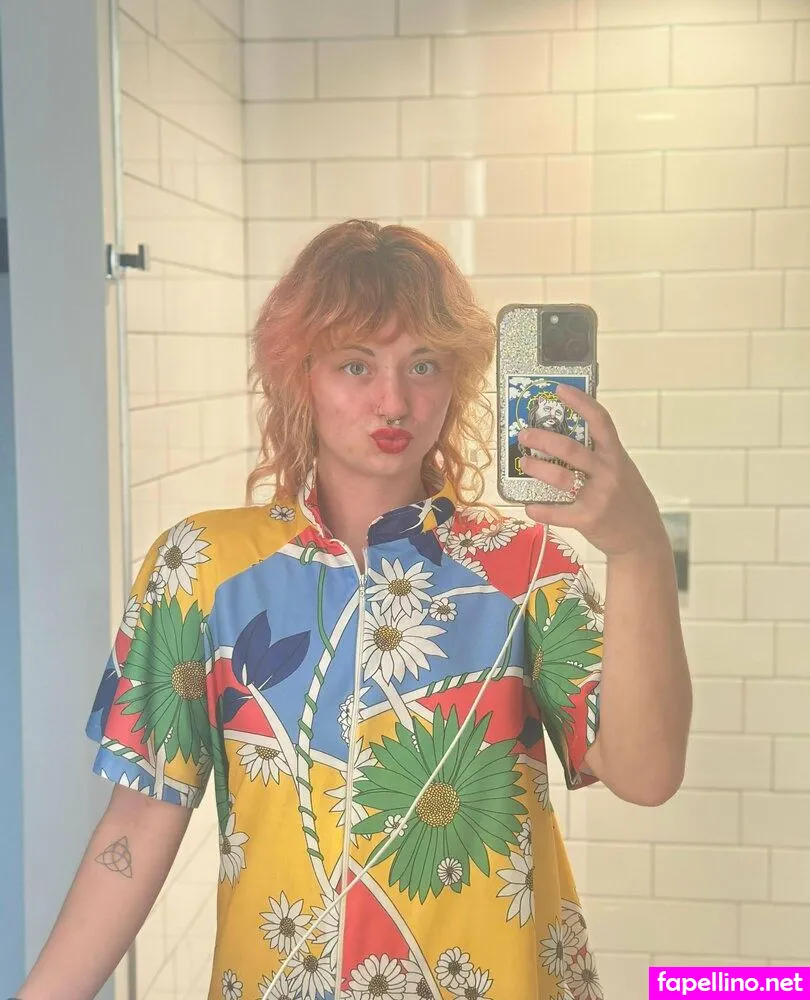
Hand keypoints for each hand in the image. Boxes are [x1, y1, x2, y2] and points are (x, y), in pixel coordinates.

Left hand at [517, 383, 666, 557]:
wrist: (642, 538)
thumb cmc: (628, 499)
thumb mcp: (621, 470)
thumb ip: (600, 455)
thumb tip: (565, 436)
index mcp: (616, 455)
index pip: (600, 421)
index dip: (580, 402)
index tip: (559, 389)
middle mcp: (608, 472)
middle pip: (570, 449)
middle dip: (542, 439)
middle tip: (524, 434)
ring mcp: (598, 496)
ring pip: (561, 477)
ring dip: (537, 469)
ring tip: (525, 464)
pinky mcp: (588, 519)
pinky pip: (557, 513)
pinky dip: (540, 509)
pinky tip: (529, 505)